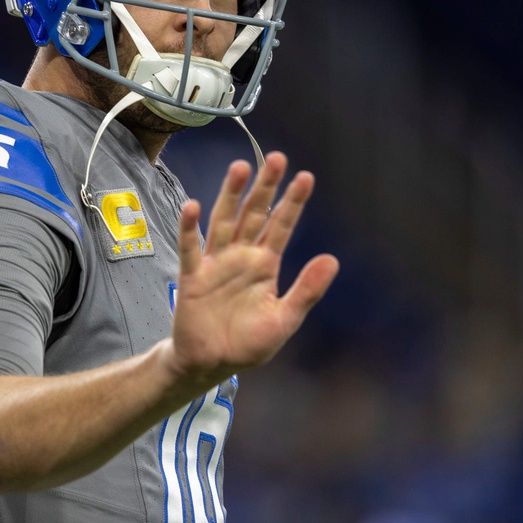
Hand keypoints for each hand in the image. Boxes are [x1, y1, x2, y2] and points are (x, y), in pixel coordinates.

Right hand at [165, 152, 338, 388]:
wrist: (211, 364)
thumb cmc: (248, 343)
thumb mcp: (284, 319)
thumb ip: (306, 290)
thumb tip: (332, 259)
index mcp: (266, 264)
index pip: (281, 225)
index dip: (293, 202)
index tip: (306, 177)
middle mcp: (242, 256)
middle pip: (254, 214)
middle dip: (265, 187)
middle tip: (277, 158)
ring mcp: (216, 263)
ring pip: (224, 221)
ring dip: (230, 195)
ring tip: (239, 168)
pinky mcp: (193, 276)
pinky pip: (191, 248)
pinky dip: (190, 228)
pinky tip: (193, 206)